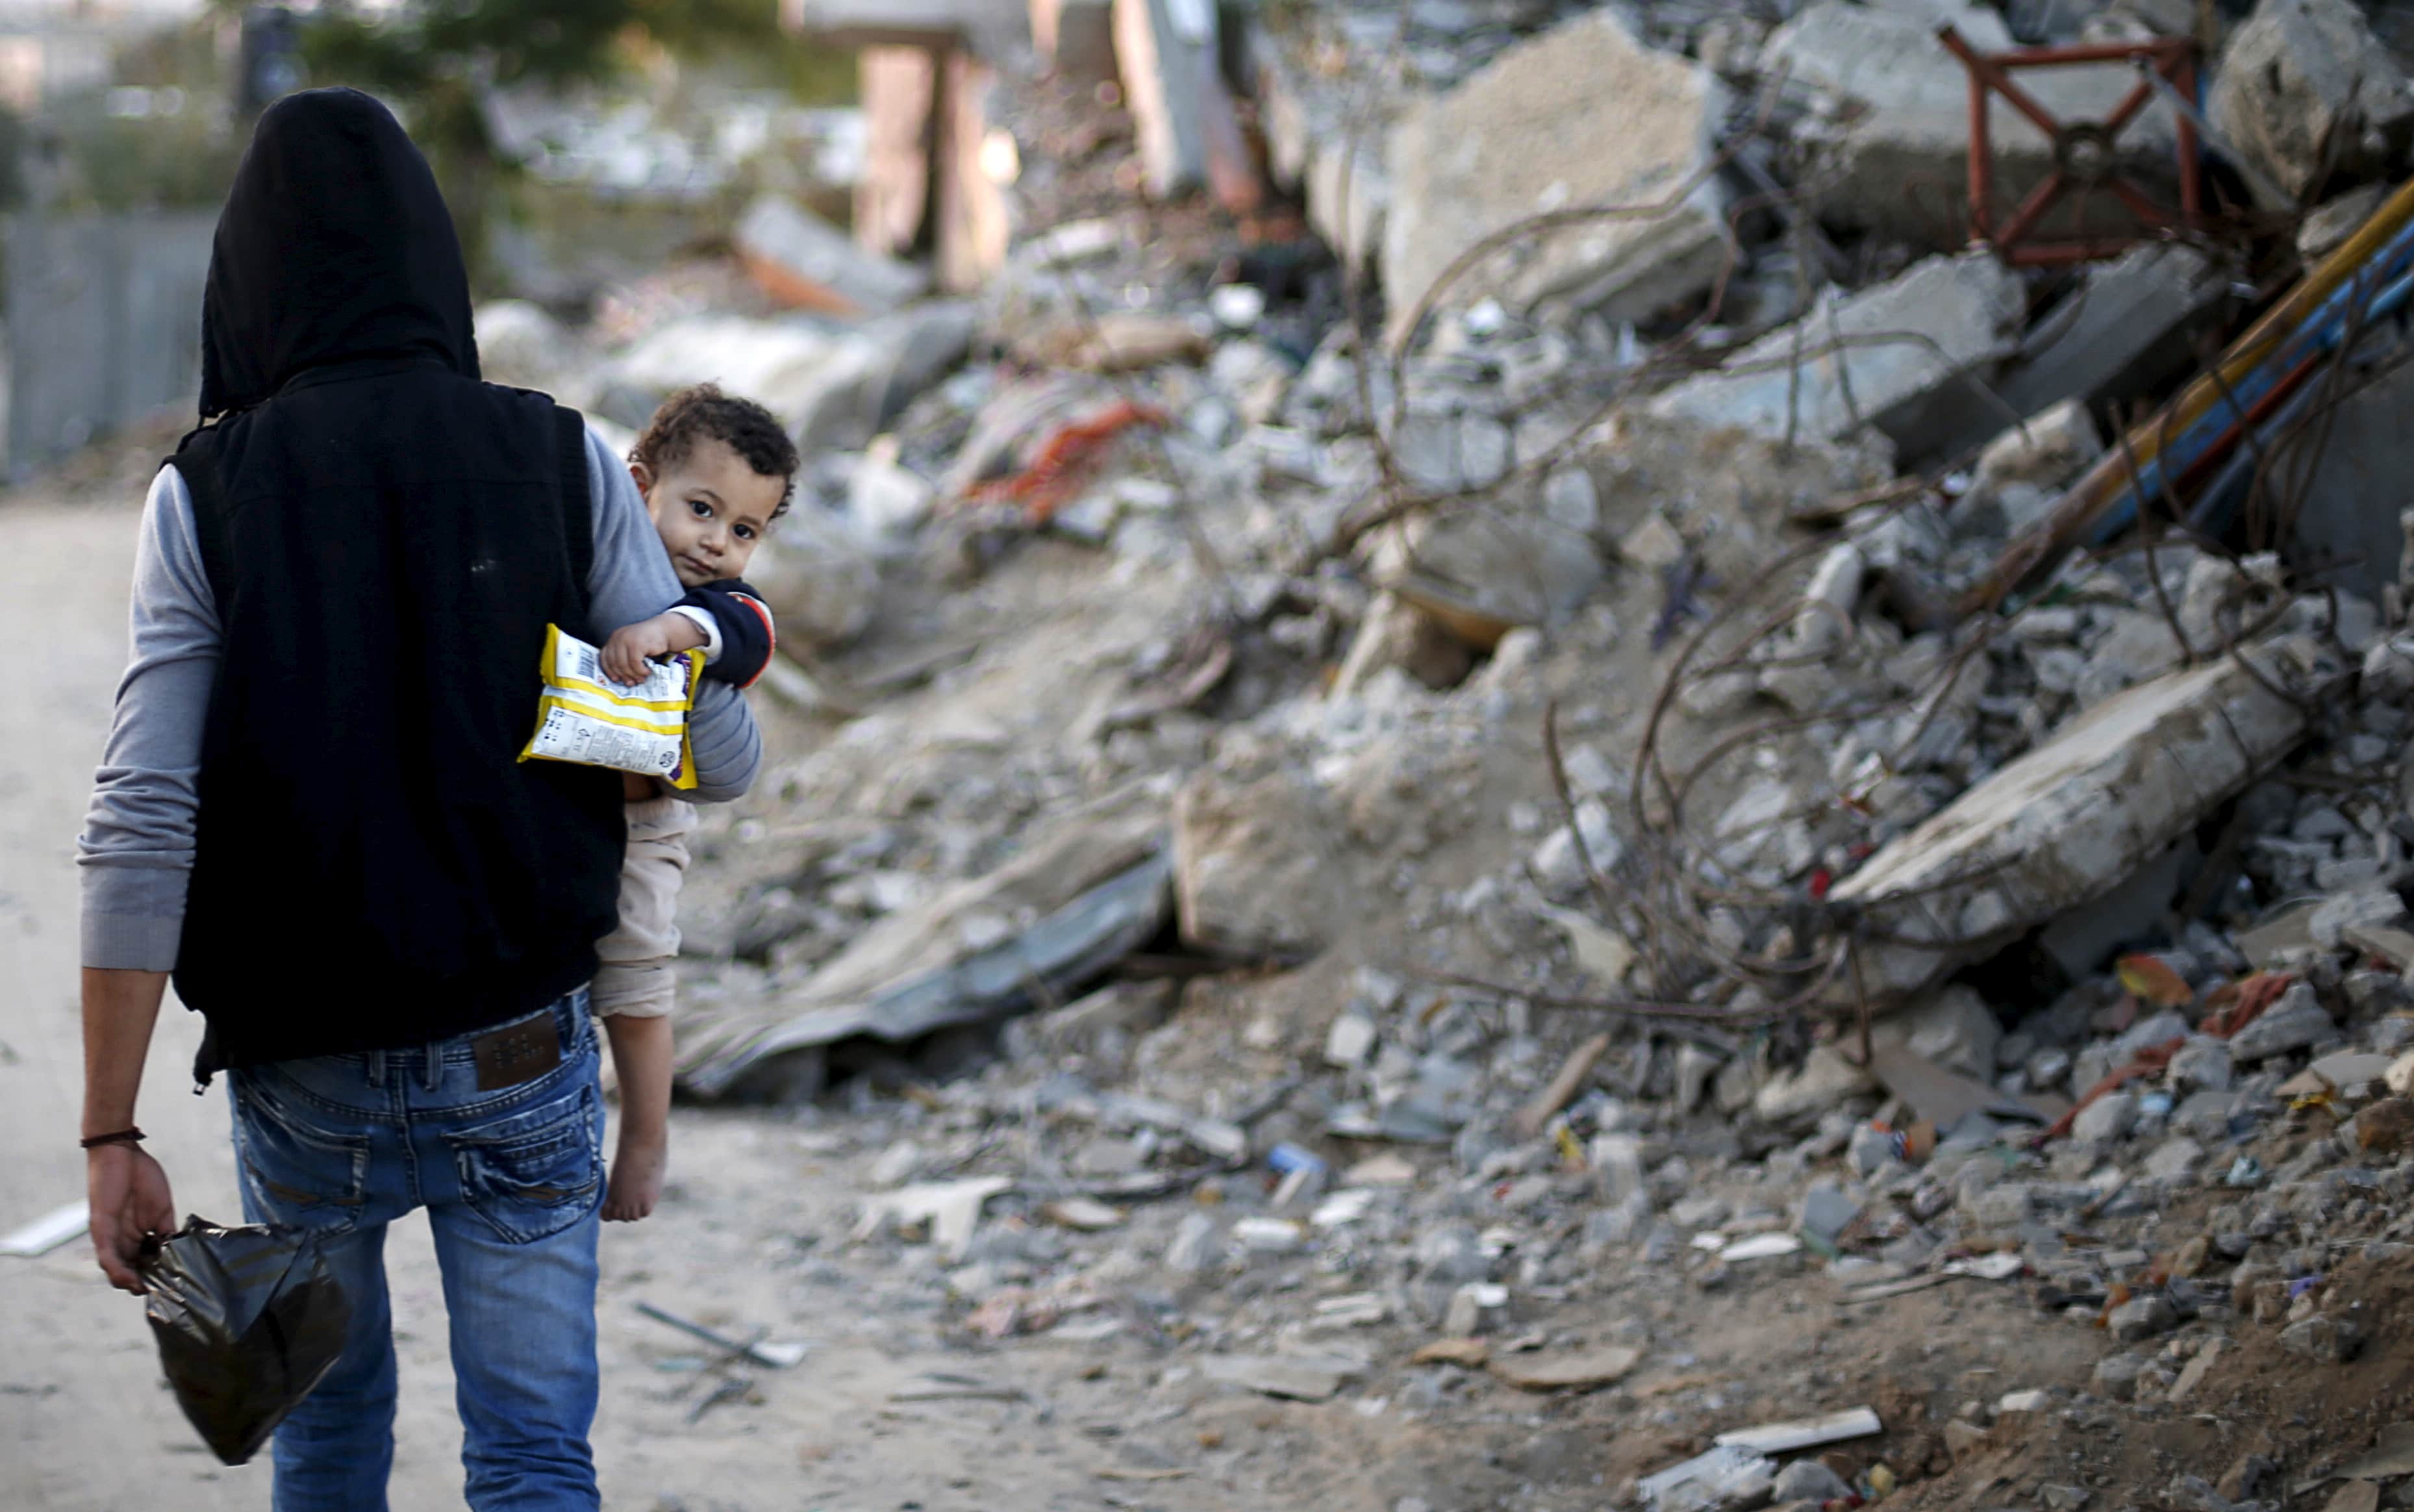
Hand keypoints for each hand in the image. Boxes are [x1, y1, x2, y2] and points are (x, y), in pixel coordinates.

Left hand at [87, 1144, 174, 1293]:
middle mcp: (119, 1239)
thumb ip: (167, 1231)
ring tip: (143, 1289)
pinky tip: (130, 1278)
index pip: (141, 1262)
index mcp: (135, 1234)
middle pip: (127, 1270)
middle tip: (156, 1291)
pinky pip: (106, 1256)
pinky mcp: (100, 1229)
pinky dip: (117, 1270)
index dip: (152, 1275)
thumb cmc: (142, 1175)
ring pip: (113, 1269)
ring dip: (126, 1282)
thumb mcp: (162, 1209)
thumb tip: (177, 1252)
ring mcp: (108, 1236)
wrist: (123, 1152)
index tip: (166, 1285)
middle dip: (140, 1283)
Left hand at [601, 619, 674, 685]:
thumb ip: (623, 657)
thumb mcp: (631, 647)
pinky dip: (641, 671)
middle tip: (632, 683)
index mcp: (614, 638)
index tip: (616, 679)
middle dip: (623, 676)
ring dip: (633, 675)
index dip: (609, 670)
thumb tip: (620, 678)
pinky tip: (647, 671)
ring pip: (624, 665)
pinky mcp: (636, 644)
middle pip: (614, 663)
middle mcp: (617, 638)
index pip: (604, 657)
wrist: (664, 630)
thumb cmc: (648, 642)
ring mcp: (626, 640)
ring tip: (641, 679)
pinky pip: (635, 663)